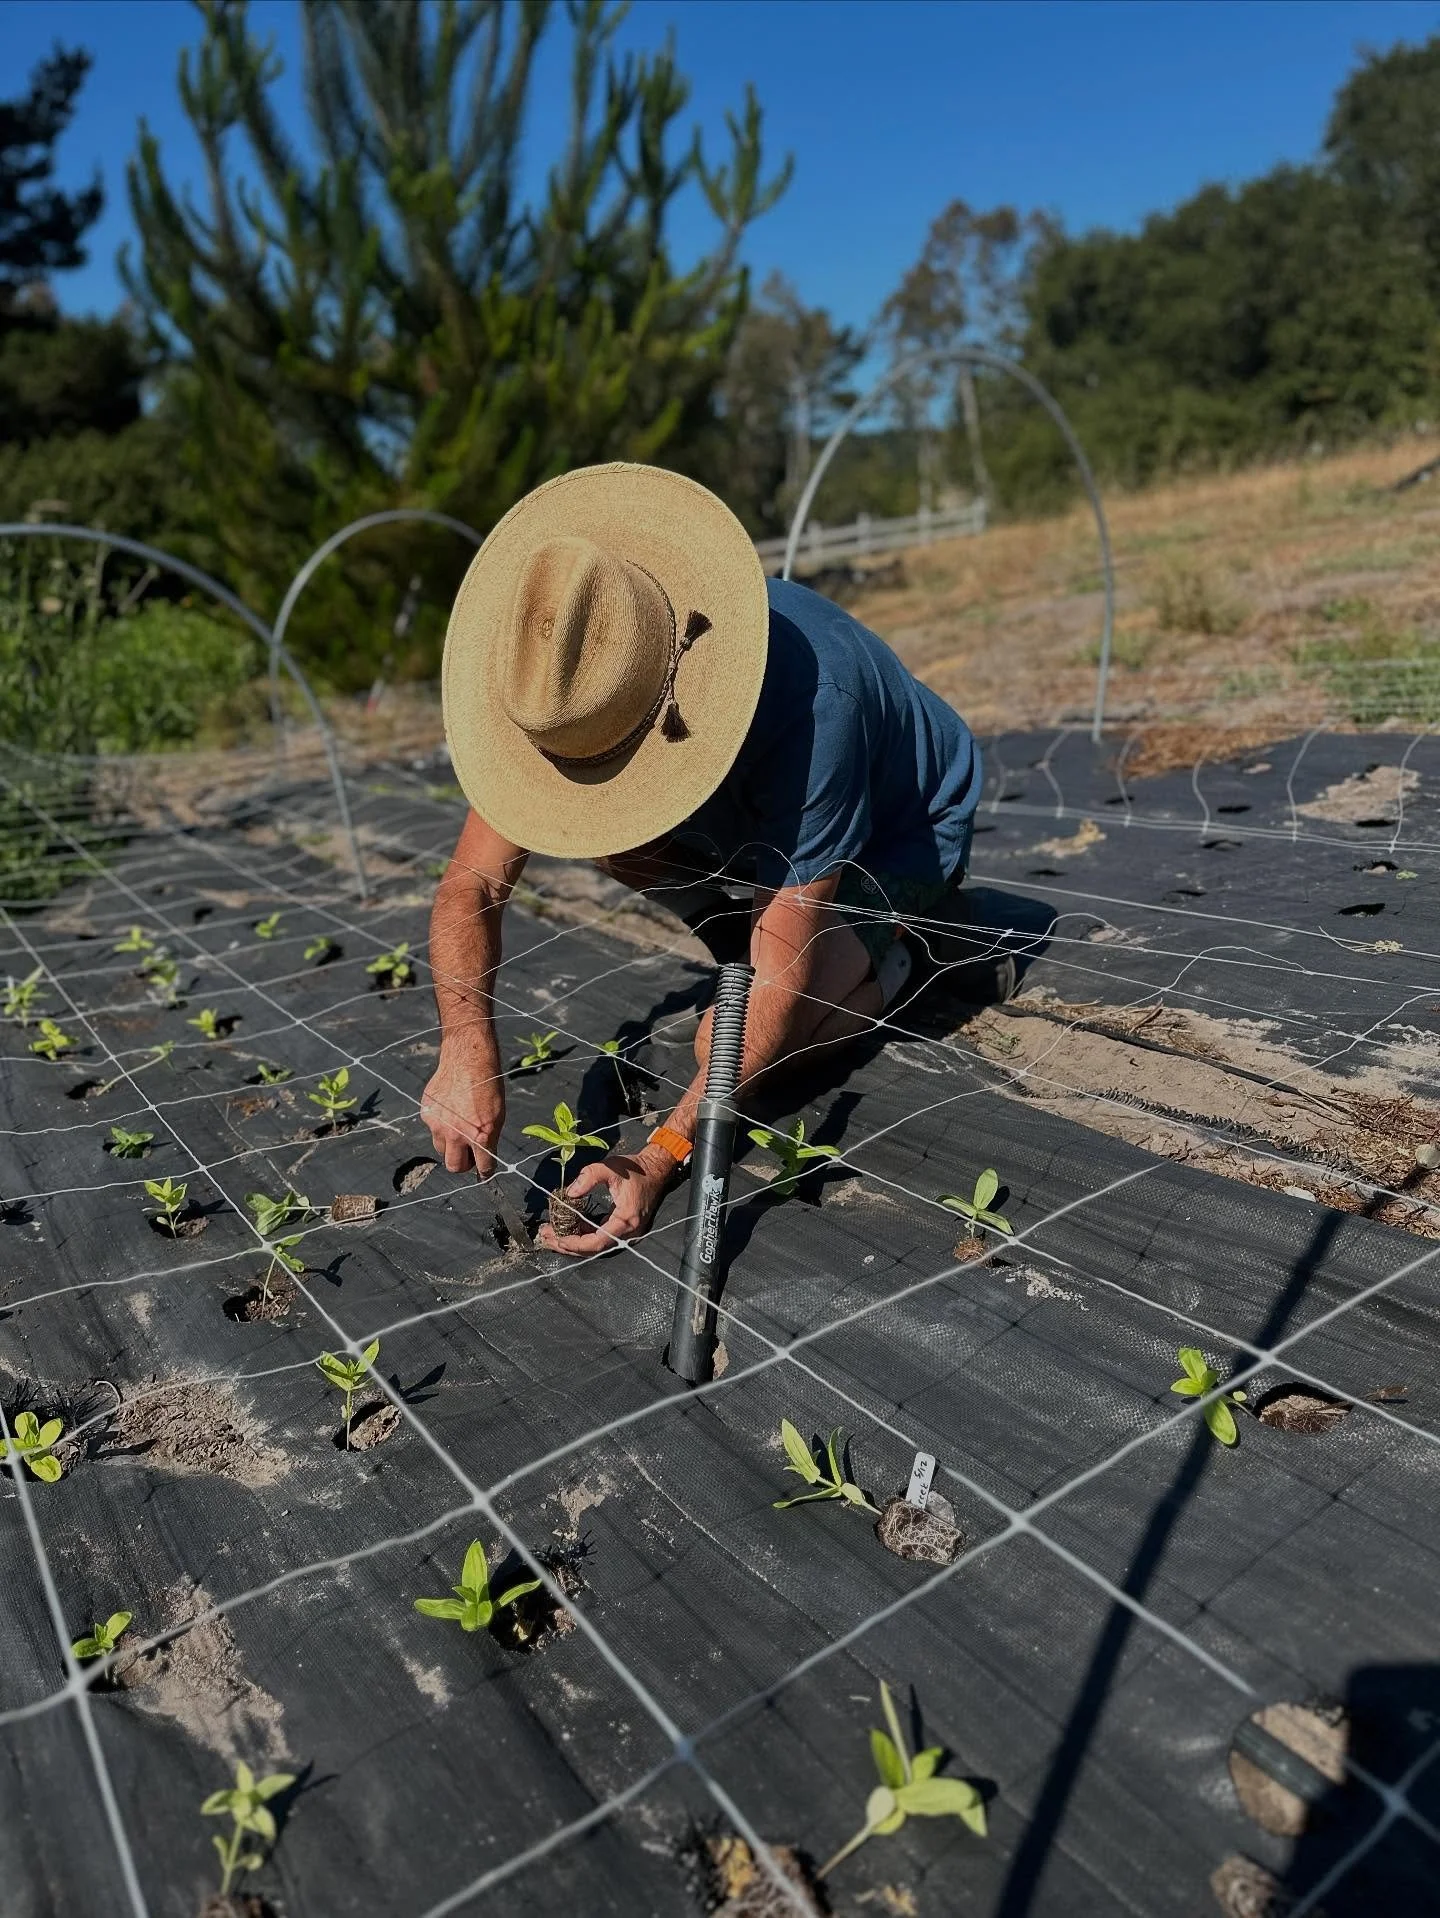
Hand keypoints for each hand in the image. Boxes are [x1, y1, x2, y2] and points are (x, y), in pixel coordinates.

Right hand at [421, 1041, 504, 1175]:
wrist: (468, 1060)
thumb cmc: (488, 1086)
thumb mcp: (497, 1115)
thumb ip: (489, 1139)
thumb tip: (485, 1157)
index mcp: (480, 1136)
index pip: (483, 1167)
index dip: (485, 1172)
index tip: (484, 1173)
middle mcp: (457, 1134)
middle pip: (454, 1166)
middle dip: (463, 1164)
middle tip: (468, 1155)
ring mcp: (439, 1125)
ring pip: (441, 1148)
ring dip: (450, 1145)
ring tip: (459, 1127)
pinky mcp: (427, 1114)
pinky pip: (433, 1128)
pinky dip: (440, 1124)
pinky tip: (449, 1109)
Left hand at [538, 1144, 677, 1255]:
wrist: (656, 1169)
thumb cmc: (635, 1169)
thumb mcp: (610, 1167)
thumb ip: (588, 1177)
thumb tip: (569, 1194)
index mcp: (626, 1220)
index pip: (597, 1242)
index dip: (575, 1243)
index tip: (557, 1237)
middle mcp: (628, 1232)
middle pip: (594, 1249)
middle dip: (568, 1245)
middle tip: (546, 1238)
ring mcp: (627, 1233)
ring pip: (596, 1246)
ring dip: (573, 1241)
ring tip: (551, 1234)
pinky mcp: (623, 1228)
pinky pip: (601, 1238)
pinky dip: (584, 1235)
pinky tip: (568, 1228)